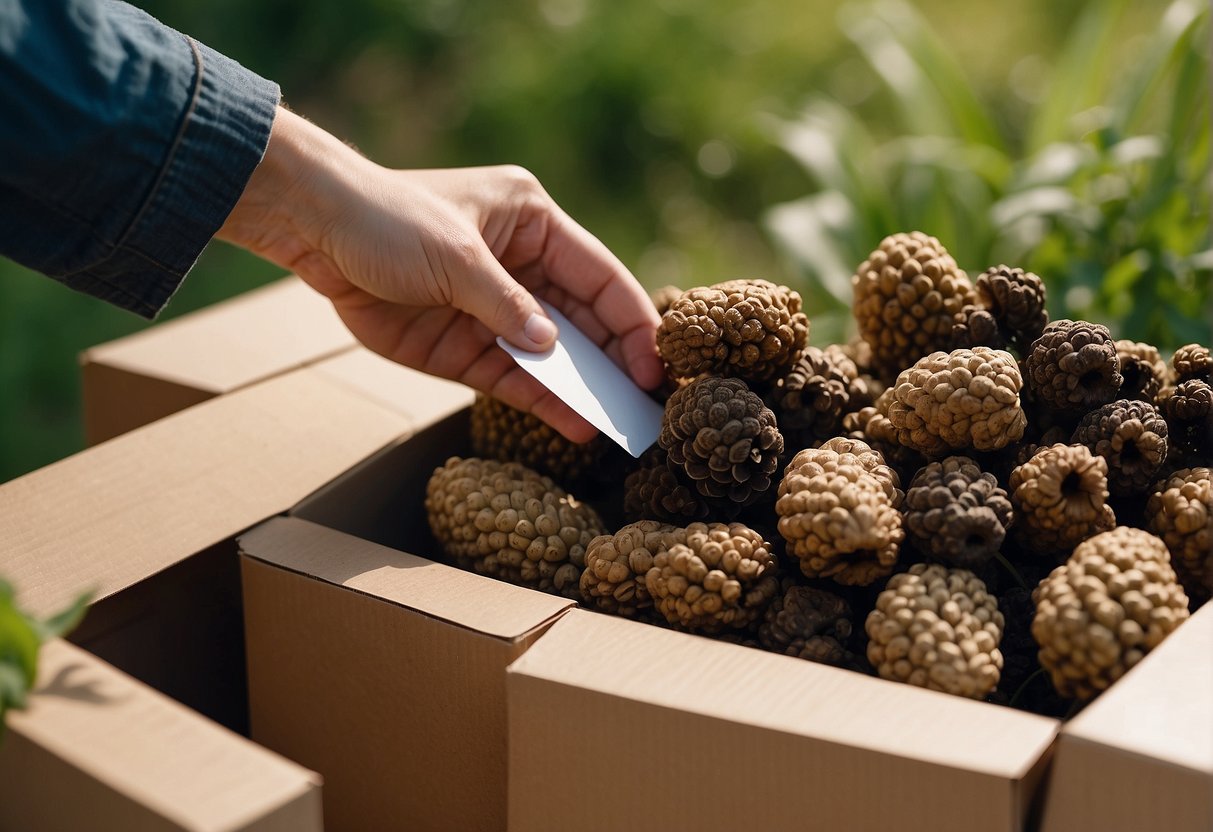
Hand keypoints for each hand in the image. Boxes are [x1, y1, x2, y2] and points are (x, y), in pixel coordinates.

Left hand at [217, 107, 663, 441]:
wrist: (314, 232)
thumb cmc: (388, 220)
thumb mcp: (456, 255)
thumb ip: (507, 305)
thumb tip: (553, 349)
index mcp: (534, 224)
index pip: (600, 276)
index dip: (632, 321)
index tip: (655, 365)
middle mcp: (525, 268)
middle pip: (586, 322)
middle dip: (616, 363)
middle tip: (649, 407)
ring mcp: (496, 312)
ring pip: (556, 358)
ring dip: (586, 390)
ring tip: (621, 428)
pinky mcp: (467, 349)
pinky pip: (517, 381)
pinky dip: (545, 404)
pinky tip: (575, 428)